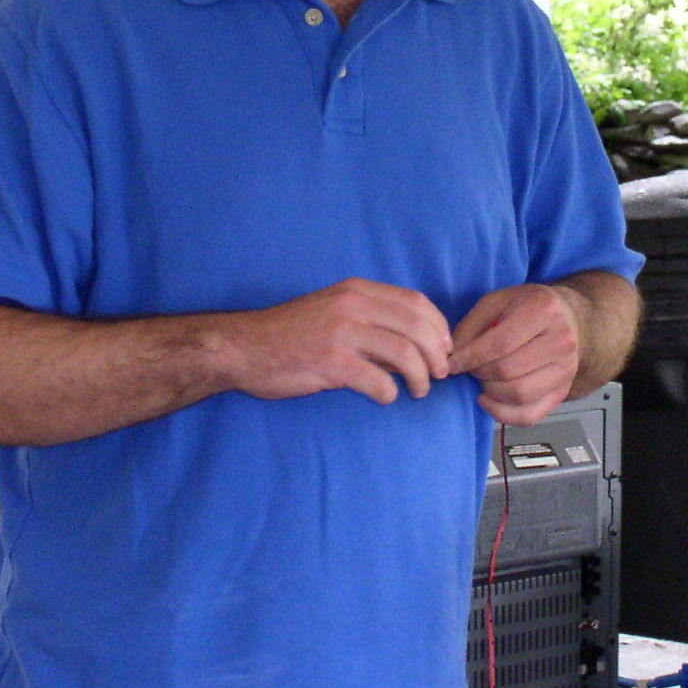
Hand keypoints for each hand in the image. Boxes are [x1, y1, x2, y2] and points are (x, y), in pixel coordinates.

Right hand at [222, 278, 452, 405]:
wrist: (244, 347)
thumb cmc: (290, 334)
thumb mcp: (333, 310)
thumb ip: (369, 318)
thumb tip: (413, 341)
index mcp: (356, 290)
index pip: (416, 302)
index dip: (439, 327)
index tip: (444, 348)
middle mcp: (352, 306)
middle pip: (418, 327)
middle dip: (438, 354)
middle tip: (439, 374)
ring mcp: (342, 333)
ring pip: (406, 354)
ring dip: (421, 378)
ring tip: (419, 390)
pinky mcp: (332, 363)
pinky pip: (379, 381)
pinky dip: (390, 394)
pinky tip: (384, 396)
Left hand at [449, 284, 582, 424]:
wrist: (566, 318)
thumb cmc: (525, 308)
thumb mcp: (496, 303)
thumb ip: (472, 326)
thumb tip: (453, 357)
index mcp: (544, 310)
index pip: (500, 344)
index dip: (470, 358)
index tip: (452, 363)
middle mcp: (562, 340)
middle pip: (508, 371)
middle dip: (480, 373)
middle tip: (471, 368)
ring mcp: (567, 369)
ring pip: (518, 395)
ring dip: (490, 392)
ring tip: (483, 379)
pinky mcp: (563, 391)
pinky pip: (529, 416)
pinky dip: (502, 414)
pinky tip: (489, 400)